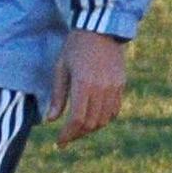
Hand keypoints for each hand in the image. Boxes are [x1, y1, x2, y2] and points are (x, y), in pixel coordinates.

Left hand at [46, 29, 127, 148]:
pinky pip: (114, 110)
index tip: (59, 142)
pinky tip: (93, 119)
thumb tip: (50, 120)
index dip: (68, 134)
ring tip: (78, 129)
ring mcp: (114, 87)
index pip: (77, 119)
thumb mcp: (61, 69)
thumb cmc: (75, 48)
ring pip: (104, 120)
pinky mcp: (121, 85)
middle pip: (91, 123)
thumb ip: (58, 95)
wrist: (100, 29)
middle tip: (66, 137)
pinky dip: (103, 119)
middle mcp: (101, 89)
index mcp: (84, 84)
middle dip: (77, 134)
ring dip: (90, 129)